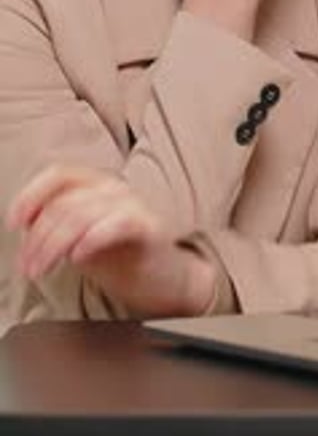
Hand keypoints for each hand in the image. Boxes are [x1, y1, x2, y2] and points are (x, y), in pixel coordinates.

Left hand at [6, 165, 215, 317]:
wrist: (164, 280)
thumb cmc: (119, 257)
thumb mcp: (79, 238)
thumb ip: (55, 225)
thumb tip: (21, 224)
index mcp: (96, 184)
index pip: (59, 174)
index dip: (32, 195)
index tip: (15, 223)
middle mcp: (114, 188)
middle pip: (64, 203)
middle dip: (37, 237)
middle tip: (27, 266)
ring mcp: (132, 205)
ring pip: (81, 215)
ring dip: (52, 245)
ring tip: (41, 270)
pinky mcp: (148, 227)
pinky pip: (116, 224)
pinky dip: (91, 239)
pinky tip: (78, 258)